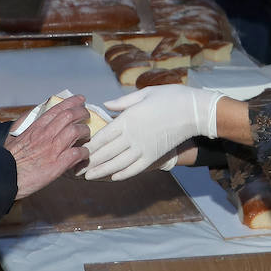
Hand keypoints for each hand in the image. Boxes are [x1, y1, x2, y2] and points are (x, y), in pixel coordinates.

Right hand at [4, 95, 88, 197]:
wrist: (5, 176)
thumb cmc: (8, 158)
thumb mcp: (14, 135)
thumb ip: (23, 124)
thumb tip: (31, 115)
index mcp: (36, 127)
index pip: (57, 108)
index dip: (72, 102)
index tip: (80, 99)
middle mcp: (46, 135)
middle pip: (70, 116)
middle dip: (82, 112)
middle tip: (87, 115)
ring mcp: (53, 149)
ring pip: (76, 131)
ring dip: (85, 131)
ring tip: (86, 135)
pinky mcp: (58, 164)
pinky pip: (78, 153)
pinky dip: (84, 153)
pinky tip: (84, 155)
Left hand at [83, 87, 223, 180]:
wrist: (194, 111)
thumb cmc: (169, 97)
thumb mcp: (144, 93)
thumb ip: (123, 102)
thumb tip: (105, 106)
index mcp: (128, 119)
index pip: (102, 136)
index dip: (88, 146)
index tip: (77, 151)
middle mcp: (133, 136)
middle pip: (106, 153)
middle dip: (90, 162)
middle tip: (76, 169)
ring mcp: (144, 148)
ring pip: (118, 164)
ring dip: (102, 171)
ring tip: (90, 176)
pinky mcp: (154, 155)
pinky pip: (135, 168)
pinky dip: (123, 174)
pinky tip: (113, 177)